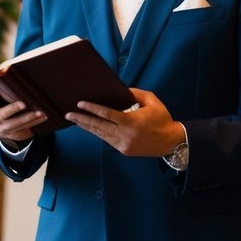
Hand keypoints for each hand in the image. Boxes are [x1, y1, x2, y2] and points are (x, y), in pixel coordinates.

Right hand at [0, 89, 43, 145]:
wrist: (6, 124)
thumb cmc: (5, 102)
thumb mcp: (3, 97)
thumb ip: (6, 89)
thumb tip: (15, 71)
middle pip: (1, 114)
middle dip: (12, 109)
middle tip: (23, 104)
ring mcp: (1, 128)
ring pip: (14, 124)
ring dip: (28, 117)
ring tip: (40, 112)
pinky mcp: (11, 134)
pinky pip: (23, 128)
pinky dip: (34, 122)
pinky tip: (42, 117)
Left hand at [66, 88, 184, 158]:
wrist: (171, 142)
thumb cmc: (162, 119)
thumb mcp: (152, 101)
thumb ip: (136, 94)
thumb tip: (121, 90)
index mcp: (132, 122)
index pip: (107, 114)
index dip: (92, 108)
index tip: (80, 103)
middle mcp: (125, 135)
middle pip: (98, 126)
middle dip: (82, 119)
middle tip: (69, 114)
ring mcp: (123, 144)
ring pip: (100, 134)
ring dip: (86, 127)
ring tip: (74, 120)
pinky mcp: (124, 150)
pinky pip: (106, 140)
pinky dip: (97, 133)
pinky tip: (89, 127)